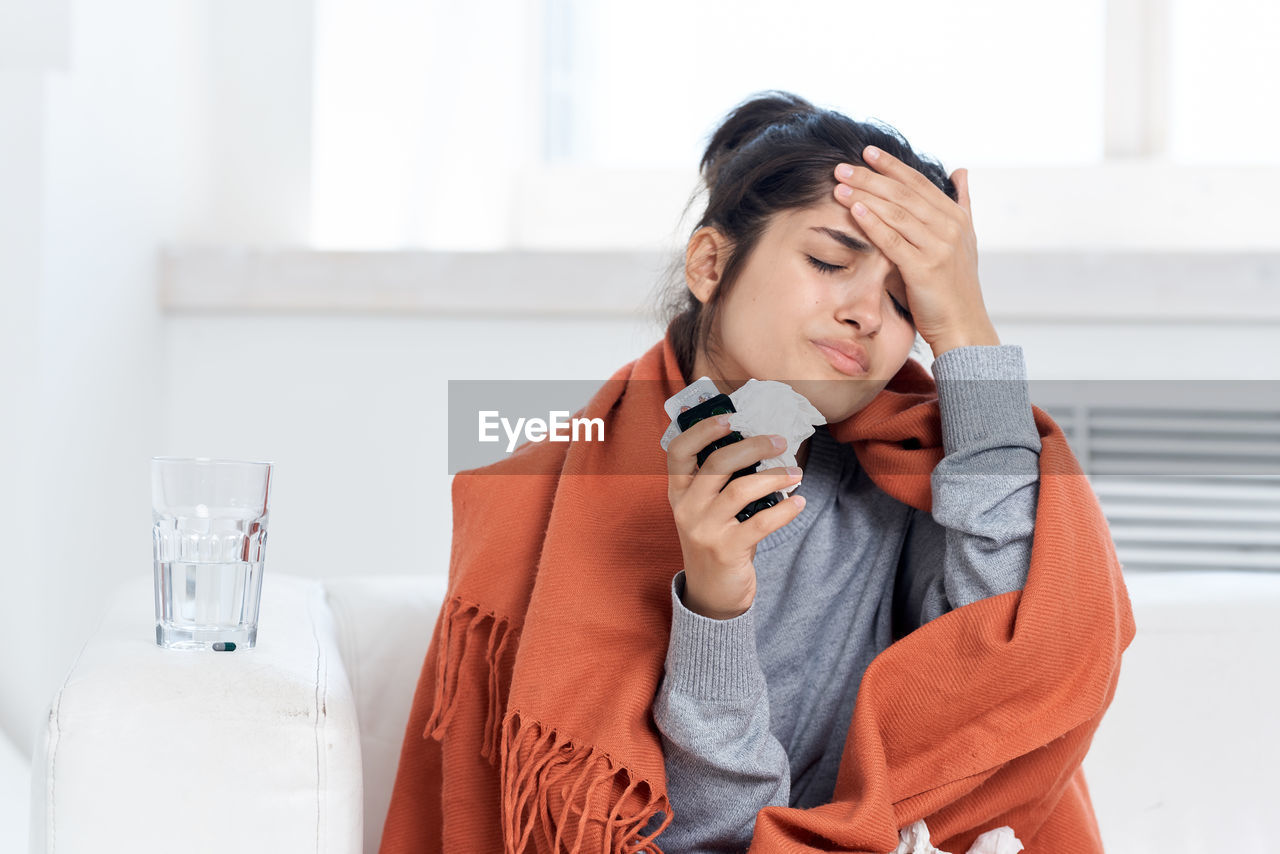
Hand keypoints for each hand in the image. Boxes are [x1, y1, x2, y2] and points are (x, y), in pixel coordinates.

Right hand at [665, 416, 804, 619]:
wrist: (712, 594)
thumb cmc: (715, 540)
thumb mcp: (705, 510)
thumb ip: (719, 481)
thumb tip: (757, 443)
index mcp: (679, 492)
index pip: (678, 452)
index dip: (701, 430)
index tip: (730, 419)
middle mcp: (686, 508)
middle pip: (716, 464)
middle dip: (753, 446)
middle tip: (780, 441)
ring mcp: (704, 530)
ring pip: (741, 490)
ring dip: (774, 476)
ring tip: (797, 472)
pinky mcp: (726, 551)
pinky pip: (760, 522)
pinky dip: (784, 510)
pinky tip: (799, 502)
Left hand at [832, 146, 998, 357]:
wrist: (963, 325)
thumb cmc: (954, 285)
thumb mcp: (964, 239)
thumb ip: (960, 203)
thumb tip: (960, 170)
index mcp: (956, 217)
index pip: (918, 183)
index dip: (892, 166)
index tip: (867, 152)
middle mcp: (950, 227)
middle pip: (903, 194)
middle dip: (870, 178)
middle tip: (842, 166)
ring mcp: (938, 247)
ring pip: (896, 213)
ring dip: (865, 196)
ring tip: (840, 185)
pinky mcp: (924, 268)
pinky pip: (893, 241)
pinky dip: (873, 223)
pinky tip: (854, 210)